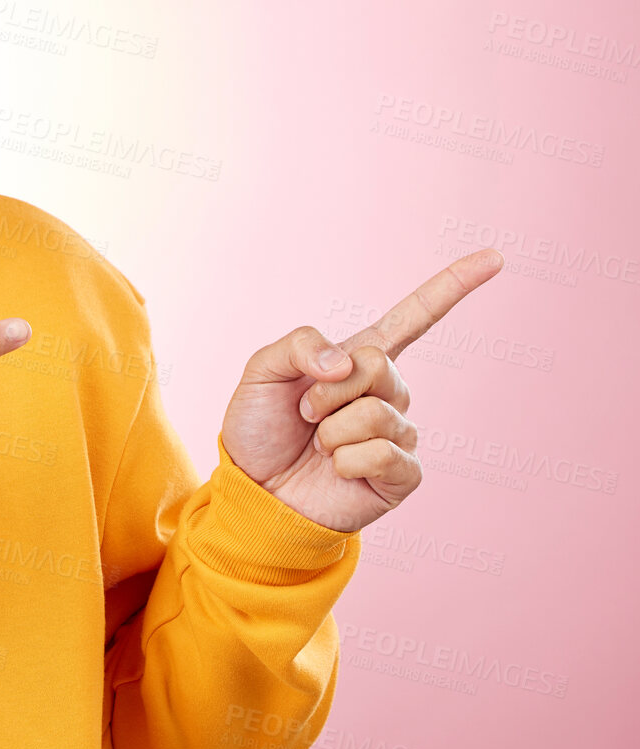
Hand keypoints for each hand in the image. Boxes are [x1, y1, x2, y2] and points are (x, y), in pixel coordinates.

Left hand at [218, 250, 504, 532]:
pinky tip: (337, 470)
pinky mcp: (402, 474)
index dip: (453, 287)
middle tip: (306, 413)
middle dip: (328, 389)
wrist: (254, 491)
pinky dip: (347, 461)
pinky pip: (385, 455)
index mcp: (358, 361)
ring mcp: (399, 433)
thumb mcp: (261, 373)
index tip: (494, 258)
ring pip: (377, 412)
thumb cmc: (259, 430)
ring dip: (332, 430)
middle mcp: (387, 393)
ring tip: (318, 444)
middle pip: (378, 365)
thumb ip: (298, 347)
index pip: (414, 317)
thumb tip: (347, 363)